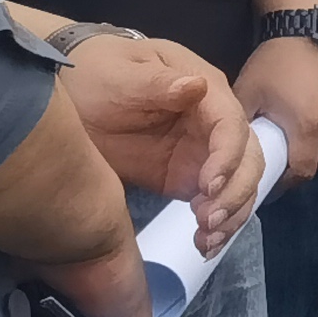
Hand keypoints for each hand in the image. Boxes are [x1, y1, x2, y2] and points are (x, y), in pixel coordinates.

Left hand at [53, 32, 263, 246]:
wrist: (69, 94)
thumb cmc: (95, 72)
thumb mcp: (120, 74)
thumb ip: (156, 83)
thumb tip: (197, 87)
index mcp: (204, 89)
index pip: (231, 124)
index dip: (228, 156)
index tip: (208, 186)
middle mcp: (213, 121)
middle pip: (248, 158)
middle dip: (235, 193)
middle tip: (207, 223)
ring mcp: (203, 151)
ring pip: (240, 184)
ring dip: (231, 214)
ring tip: (205, 241)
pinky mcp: (188, 176)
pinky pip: (215, 201)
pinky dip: (216, 225)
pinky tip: (202, 244)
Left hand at [236, 35, 317, 184]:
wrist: (308, 29)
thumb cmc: (274, 62)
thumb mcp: (248, 93)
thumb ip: (243, 126)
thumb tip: (238, 151)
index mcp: (307, 127)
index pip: (302, 172)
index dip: (286, 180)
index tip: (272, 175)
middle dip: (299, 164)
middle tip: (280, 155)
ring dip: (313, 148)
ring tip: (295, 135)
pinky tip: (310, 119)